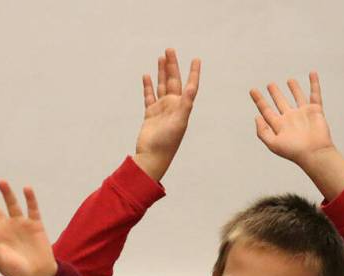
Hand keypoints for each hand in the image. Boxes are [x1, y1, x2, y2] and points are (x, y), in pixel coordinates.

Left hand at [0, 179, 57, 275]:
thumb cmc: (16, 272)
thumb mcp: (1, 263)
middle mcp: (4, 226)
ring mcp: (20, 224)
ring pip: (11, 204)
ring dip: (6, 193)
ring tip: (1, 182)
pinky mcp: (35, 225)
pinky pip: (32, 209)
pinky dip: (30, 199)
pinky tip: (26, 189)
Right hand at [133, 48, 200, 181]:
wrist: (152, 157)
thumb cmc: (167, 142)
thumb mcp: (179, 122)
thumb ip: (186, 104)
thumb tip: (191, 87)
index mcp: (182, 107)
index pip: (190, 86)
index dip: (193, 72)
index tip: (196, 59)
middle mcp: (173, 106)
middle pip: (173, 81)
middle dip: (172, 65)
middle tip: (170, 49)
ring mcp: (161, 110)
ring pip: (162, 86)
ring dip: (161, 73)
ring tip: (161, 57)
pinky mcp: (150, 114)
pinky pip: (149, 97)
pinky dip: (148, 86)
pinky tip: (146, 76)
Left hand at [249, 72, 343, 200]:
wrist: (314, 152)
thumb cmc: (294, 151)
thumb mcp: (273, 144)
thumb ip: (263, 132)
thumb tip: (257, 116)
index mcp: (280, 125)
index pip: (266, 110)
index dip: (259, 100)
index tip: (253, 90)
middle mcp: (291, 118)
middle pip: (281, 102)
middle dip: (275, 93)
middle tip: (270, 84)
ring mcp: (303, 114)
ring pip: (297, 97)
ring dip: (294, 88)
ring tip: (289, 80)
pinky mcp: (315, 111)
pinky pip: (315, 94)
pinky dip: (314, 84)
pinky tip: (312, 73)